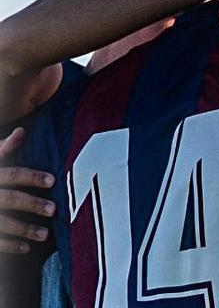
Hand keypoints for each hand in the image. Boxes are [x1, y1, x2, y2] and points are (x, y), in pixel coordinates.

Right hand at [0, 128, 56, 253]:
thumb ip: (1, 149)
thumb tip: (21, 131)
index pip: (12, 174)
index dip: (32, 176)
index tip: (52, 181)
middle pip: (9, 198)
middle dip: (32, 204)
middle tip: (53, 209)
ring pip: (2, 222)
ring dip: (24, 229)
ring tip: (45, 234)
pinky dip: (9, 245)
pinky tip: (26, 247)